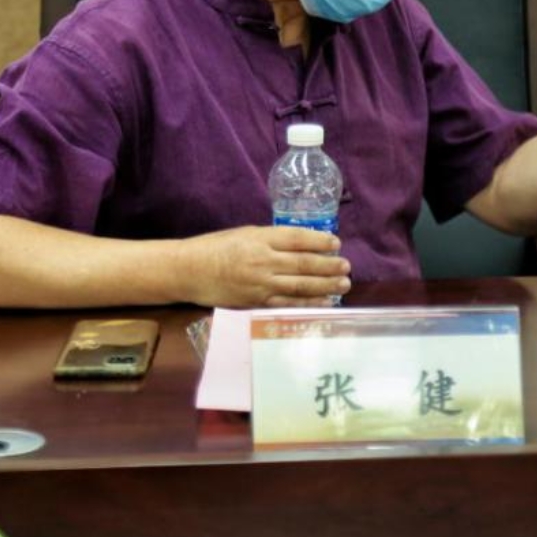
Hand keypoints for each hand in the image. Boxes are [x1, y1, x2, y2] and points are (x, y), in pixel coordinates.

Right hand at [183, 225, 350, 307]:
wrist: (189, 270)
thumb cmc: (216, 248)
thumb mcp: (245, 234)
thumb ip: (272, 239)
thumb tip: (302, 244)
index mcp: (260, 239)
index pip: (297, 239)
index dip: (320, 241)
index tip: (336, 243)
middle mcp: (263, 261)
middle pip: (304, 263)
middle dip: (329, 265)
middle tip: (346, 266)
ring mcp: (261, 284)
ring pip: (300, 285)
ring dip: (325, 286)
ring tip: (344, 284)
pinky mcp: (256, 302)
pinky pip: (288, 303)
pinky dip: (309, 303)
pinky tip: (324, 302)